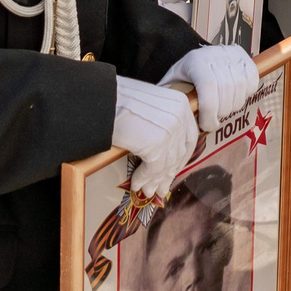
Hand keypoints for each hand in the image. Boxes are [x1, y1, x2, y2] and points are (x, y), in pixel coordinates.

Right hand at [112, 76, 199, 197]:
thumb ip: (161, 124)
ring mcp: (170, 131)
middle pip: (178, 153)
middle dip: (168, 173)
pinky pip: (152, 169)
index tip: (173, 170)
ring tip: (147, 191)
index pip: (188, 137)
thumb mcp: (149, 107)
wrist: (102, 99)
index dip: (181, 158)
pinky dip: (143, 179)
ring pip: (166, 164)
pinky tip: (136, 184)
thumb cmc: (119, 99)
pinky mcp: (157, 145)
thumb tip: (162, 153)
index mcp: (180, 104)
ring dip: (155, 181)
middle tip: (162, 188)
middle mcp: (180, 116)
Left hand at [161, 45, 257, 124]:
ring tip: (222, 109)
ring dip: (234, 105)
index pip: (208, 86)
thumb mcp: (170, 86)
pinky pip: (252, 80)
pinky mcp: (245, 57)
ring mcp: (232, 54)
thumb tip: (169, 119)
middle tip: (213, 120)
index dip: (210, 110)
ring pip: (241, 87)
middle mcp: (215, 54)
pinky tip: (234, 97)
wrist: (196, 58)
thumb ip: (170, 100)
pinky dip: (246, 94)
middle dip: (221, 112)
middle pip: (226, 90)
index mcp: (194, 61)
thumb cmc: (182, 77)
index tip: (206, 125)